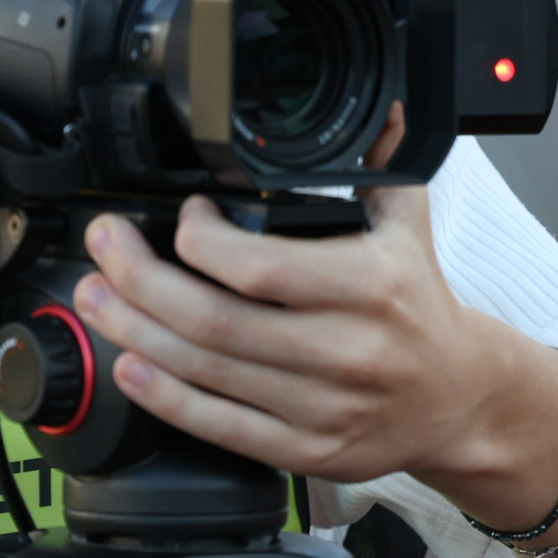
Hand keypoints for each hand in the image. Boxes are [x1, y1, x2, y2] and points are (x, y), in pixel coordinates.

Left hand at [69, 111, 533, 488]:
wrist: (461, 398)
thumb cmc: (421, 307)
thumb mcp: (409, 227)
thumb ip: (378, 165)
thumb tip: (375, 107)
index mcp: (370, 288)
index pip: (261, 267)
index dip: (200, 241)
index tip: (181, 217)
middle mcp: (346, 351)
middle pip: (216, 320)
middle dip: (139, 280)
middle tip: (105, 248)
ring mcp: (324, 408)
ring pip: (207, 371)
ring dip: (135, 331)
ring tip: (96, 296)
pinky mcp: (307, 450)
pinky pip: (221, 427)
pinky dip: (166, 397)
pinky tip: (131, 366)